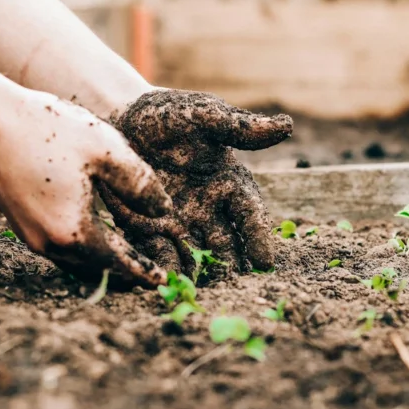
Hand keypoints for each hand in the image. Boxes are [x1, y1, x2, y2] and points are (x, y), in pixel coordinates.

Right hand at [0, 88, 171, 286]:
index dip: (144, 272)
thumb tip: (164, 211)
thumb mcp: (106, 150)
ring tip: (128, 258)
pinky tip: (95, 236)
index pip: (119, 263)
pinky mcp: (20, 225)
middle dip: (125, 274)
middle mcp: (50, 244)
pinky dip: (83, 250)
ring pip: (77, 263)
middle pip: (97, 270)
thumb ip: (141, 184)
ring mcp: (31, 237)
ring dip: (103, 264)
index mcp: (75, 232)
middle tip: (150, 274)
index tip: (164, 281)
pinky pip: (60, 249)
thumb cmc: (46, 129)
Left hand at [103, 90, 292, 274]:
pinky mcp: (149, 229)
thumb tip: (286, 126)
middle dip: (232, 266)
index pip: (250, 215)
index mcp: (229, 184)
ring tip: (204, 293)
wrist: (121, 119)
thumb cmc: (168, 115)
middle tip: (236, 288)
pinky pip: (160, 253)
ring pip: (196, 255)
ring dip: (201, 274)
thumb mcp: (203, 115)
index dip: (259, 237)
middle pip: (226, 244)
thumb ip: (239, 127)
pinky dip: (166, 268)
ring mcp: (180, 222)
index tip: (266, 262)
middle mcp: (209, 209)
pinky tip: (168, 283)